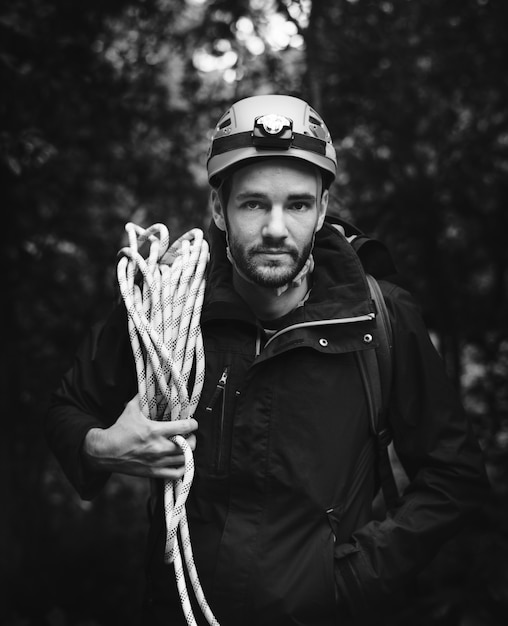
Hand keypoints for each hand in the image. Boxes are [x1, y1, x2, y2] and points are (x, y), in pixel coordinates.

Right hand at [82, 395, 197, 479]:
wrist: (105, 451)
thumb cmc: (119, 429)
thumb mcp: (131, 409)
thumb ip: (144, 397)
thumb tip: (152, 385)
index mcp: (155, 431)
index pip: (184, 427)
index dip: (193, 424)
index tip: (192, 422)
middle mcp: (159, 447)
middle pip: (189, 445)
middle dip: (192, 438)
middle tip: (189, 435)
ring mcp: (157, 461)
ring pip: (185, 459)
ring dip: (188, 452)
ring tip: (185, 447)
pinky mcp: (153, 472)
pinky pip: (176, 473)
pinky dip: (182, 468)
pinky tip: (180, 461)